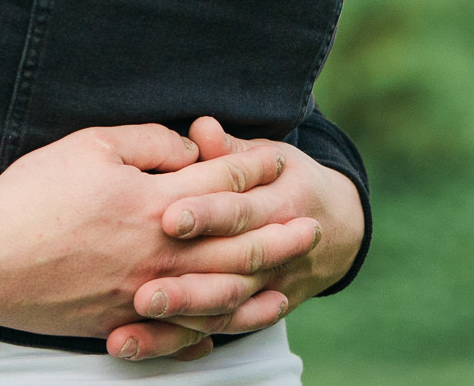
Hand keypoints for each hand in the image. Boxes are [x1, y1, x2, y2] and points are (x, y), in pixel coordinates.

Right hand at [0, 123, 320, 343]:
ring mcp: (140, 292)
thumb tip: (190, 149)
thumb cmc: (30, 195)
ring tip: (287, 281)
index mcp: (151, 201)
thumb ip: (148, 144)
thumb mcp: (88, 146)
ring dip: (257, 287)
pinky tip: (228, 327)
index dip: (253, 166)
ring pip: (215, 296)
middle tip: (310, 224)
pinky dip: (210, 330)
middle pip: (233, 244)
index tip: (278, 157)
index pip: (219, 182)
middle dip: (277, 232)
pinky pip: (178, 333)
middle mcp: (155, 252)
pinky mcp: (119, 321)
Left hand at [103, 117, 366, 362]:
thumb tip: (201, 128)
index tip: (168, 218)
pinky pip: (218, 330)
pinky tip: (138, 345)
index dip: (207, 213)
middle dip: (189, 281)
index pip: (241, 209)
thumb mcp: (269, 157)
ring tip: (137, 315)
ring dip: (181, 316)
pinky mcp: (257, 312)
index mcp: (280, 202)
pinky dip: (179, 341)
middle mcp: (278, 250)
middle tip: (145, 290)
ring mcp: (270, 286)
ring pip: (226, 306)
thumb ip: (230, 150)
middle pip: (232, 267)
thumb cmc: (286, 182)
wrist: (335, 229)